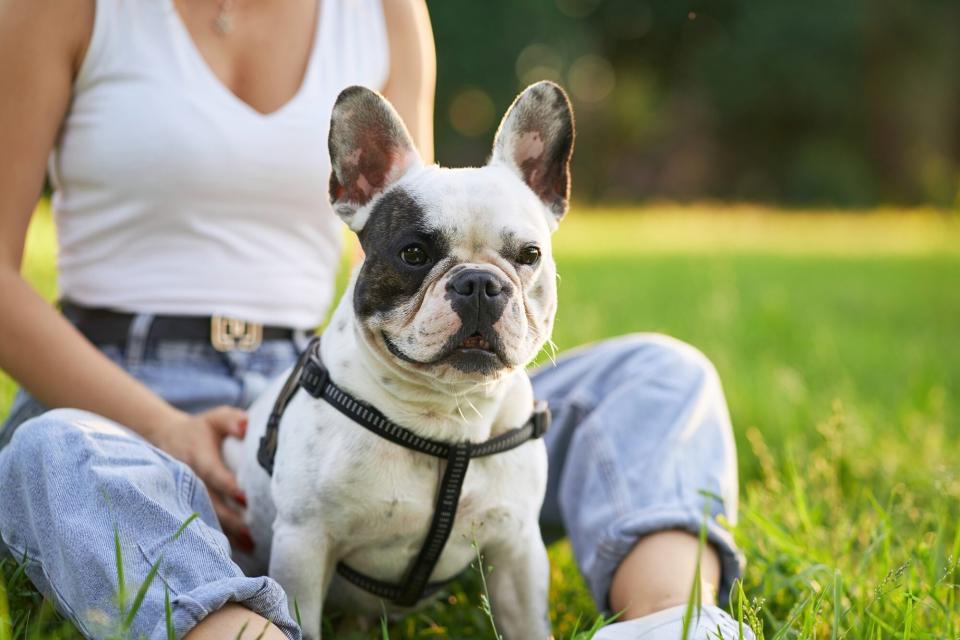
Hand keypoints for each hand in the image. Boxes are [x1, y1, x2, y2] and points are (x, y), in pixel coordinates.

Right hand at [153, 406, 253, 550]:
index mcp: (197, 457)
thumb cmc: (200, 429)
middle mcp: (189, 479)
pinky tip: (236, 547)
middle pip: (210, 502)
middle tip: (252, 532)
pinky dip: (218, 534)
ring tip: (250, 545)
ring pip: (205, 516)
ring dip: (227, 532)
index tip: (245, 497)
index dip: (227, 485)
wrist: (165, 438)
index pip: (213, 473)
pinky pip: (202, 521)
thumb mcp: (214, 418)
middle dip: (231, 519)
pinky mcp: (187, 503)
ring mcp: (186, 494)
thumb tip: (246, 426)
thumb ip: (231, 420)